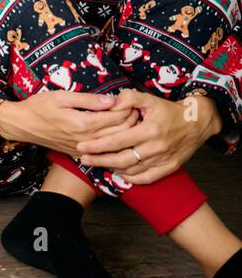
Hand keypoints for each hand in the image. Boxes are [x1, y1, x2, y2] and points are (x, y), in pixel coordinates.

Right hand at [0, 90, 137, 155]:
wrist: (22, 125)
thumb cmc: (39, 106)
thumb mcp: (62, 96)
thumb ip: (88, 99)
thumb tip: (112, 100)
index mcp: (82, 123)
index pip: (117, 117)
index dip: (128, 107)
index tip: (131, 99)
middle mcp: (86, 139)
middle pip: (121, 132)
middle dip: (132, 119)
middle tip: (134, 108)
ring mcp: (83, 149)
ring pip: (115, 143)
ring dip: (126, 132)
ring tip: (129, 119)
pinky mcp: (80, 154)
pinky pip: (104, 151)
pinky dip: (114, 142)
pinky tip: (117, 133)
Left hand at [75, 89, 220, 184]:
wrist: (197, 122)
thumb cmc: (168, 110)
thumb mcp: (148, 98)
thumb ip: (128, 98)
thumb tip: (110, 103)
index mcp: (149, 130)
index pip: (117, 141)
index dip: (97, 145)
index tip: (81, 146)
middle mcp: (156, 147)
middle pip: (122, 159)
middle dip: (100, 160)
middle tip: (84, 159)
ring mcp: (164, 160)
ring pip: (133, 170)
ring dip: (113, 169)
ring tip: (98, 164)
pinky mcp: (170, 167)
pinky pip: (147, 178)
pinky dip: (131, 178)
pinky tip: (119, 173)